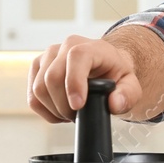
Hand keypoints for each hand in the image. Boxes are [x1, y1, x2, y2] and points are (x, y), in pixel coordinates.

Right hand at [27, 35, 143, 122]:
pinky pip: (32, 95)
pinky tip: (59, 111)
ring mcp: (48, 56)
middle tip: (78, 116)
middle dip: (64, 105)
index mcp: (90, 46)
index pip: (76, 57)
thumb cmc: (114, 74)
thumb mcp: (130, 85)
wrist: (103, 66)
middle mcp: (65, 47)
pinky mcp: (37, 68)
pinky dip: (45, 110)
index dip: (74, 83)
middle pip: (52, 77)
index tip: (79, 105)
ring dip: (54, 109)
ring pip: (39, 88)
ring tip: (70, 113)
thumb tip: (114, 103)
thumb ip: (127, 95)